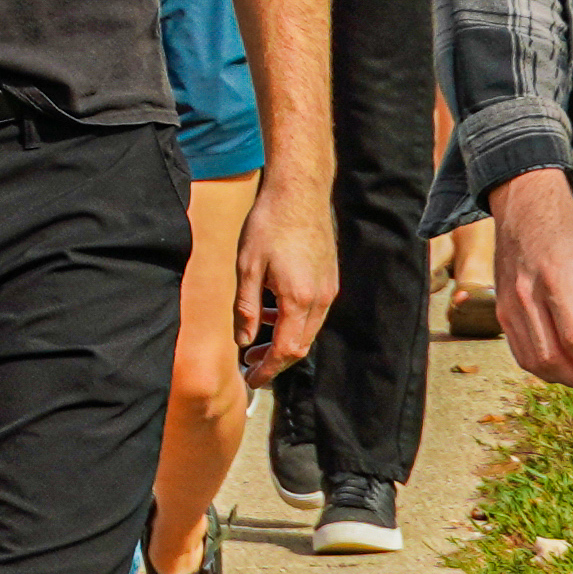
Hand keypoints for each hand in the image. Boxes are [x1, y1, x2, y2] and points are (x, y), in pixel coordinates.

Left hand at [232, 173, 339, 384]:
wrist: (299, 192)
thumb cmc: (269, 225)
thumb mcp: (247, 268)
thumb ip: (246, 308)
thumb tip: (243, 340)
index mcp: (299, 299)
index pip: (287, 351)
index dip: (269, 370)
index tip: (252, 380)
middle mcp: (320, 299)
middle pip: (301, 346)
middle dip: (275, 360)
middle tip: (249, 365)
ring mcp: (329, 289)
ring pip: (308, 330)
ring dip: (284, 340)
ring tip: (256, 340)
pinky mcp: (329, 278)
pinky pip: (313, 312)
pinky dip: (293, 322)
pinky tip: (272, 312)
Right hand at [487, 167, 572, 396]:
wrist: (524, 203)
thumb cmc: (568, 227)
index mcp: (555, 280)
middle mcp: (525, 296)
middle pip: (551, 358)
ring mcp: (508, 304)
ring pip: (532, 360)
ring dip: (562, 378)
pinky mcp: (500, 308)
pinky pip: (519, 349)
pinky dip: (541, 365)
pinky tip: (563, 364)